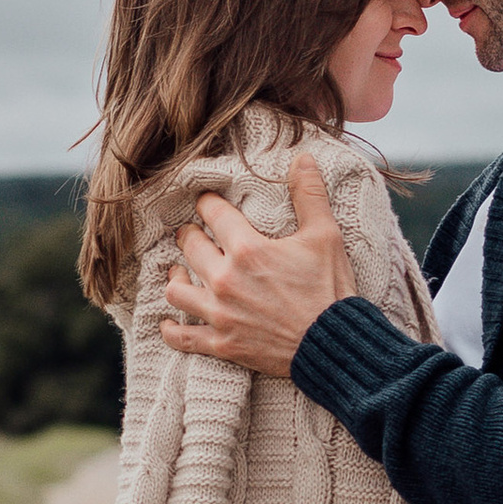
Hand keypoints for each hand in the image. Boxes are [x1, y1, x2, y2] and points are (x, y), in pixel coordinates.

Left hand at [161, 152, 357, 376]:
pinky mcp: (222, 344)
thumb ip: (310, 195)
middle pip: (189, 247)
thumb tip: (304, 158)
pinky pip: (183, 337)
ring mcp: (220, 314)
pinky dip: (172, 330)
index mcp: (247, 249)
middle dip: (189, 236)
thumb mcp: (325, 236)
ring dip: (176, 278)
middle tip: (192, 234)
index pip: (212, 213)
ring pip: (177, 291)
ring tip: (179, 273)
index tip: (207, 201)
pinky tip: (169, 323)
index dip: (207, 203)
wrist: (333, 345)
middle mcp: (226, 279)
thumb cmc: (330, 290)